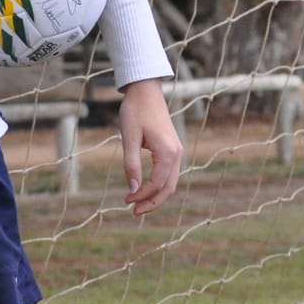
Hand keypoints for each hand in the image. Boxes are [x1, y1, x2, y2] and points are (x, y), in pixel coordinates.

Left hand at [117, 79, 183, 214]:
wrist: (146, 91)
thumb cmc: (135, 111)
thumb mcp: (128, 138)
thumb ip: (131, 164)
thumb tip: (132, 189)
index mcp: (167, 152)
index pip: (156, 184)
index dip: (142, 195)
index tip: (126, 201)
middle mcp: (176, 154)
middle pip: (168, 188)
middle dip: (152, 202)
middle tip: (133, 212)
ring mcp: (177, 151)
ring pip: (170, 183)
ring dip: (156, 196)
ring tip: (138, 205)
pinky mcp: (172, 149)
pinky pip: (169, 174)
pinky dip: (159, 185)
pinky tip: (145, 189)